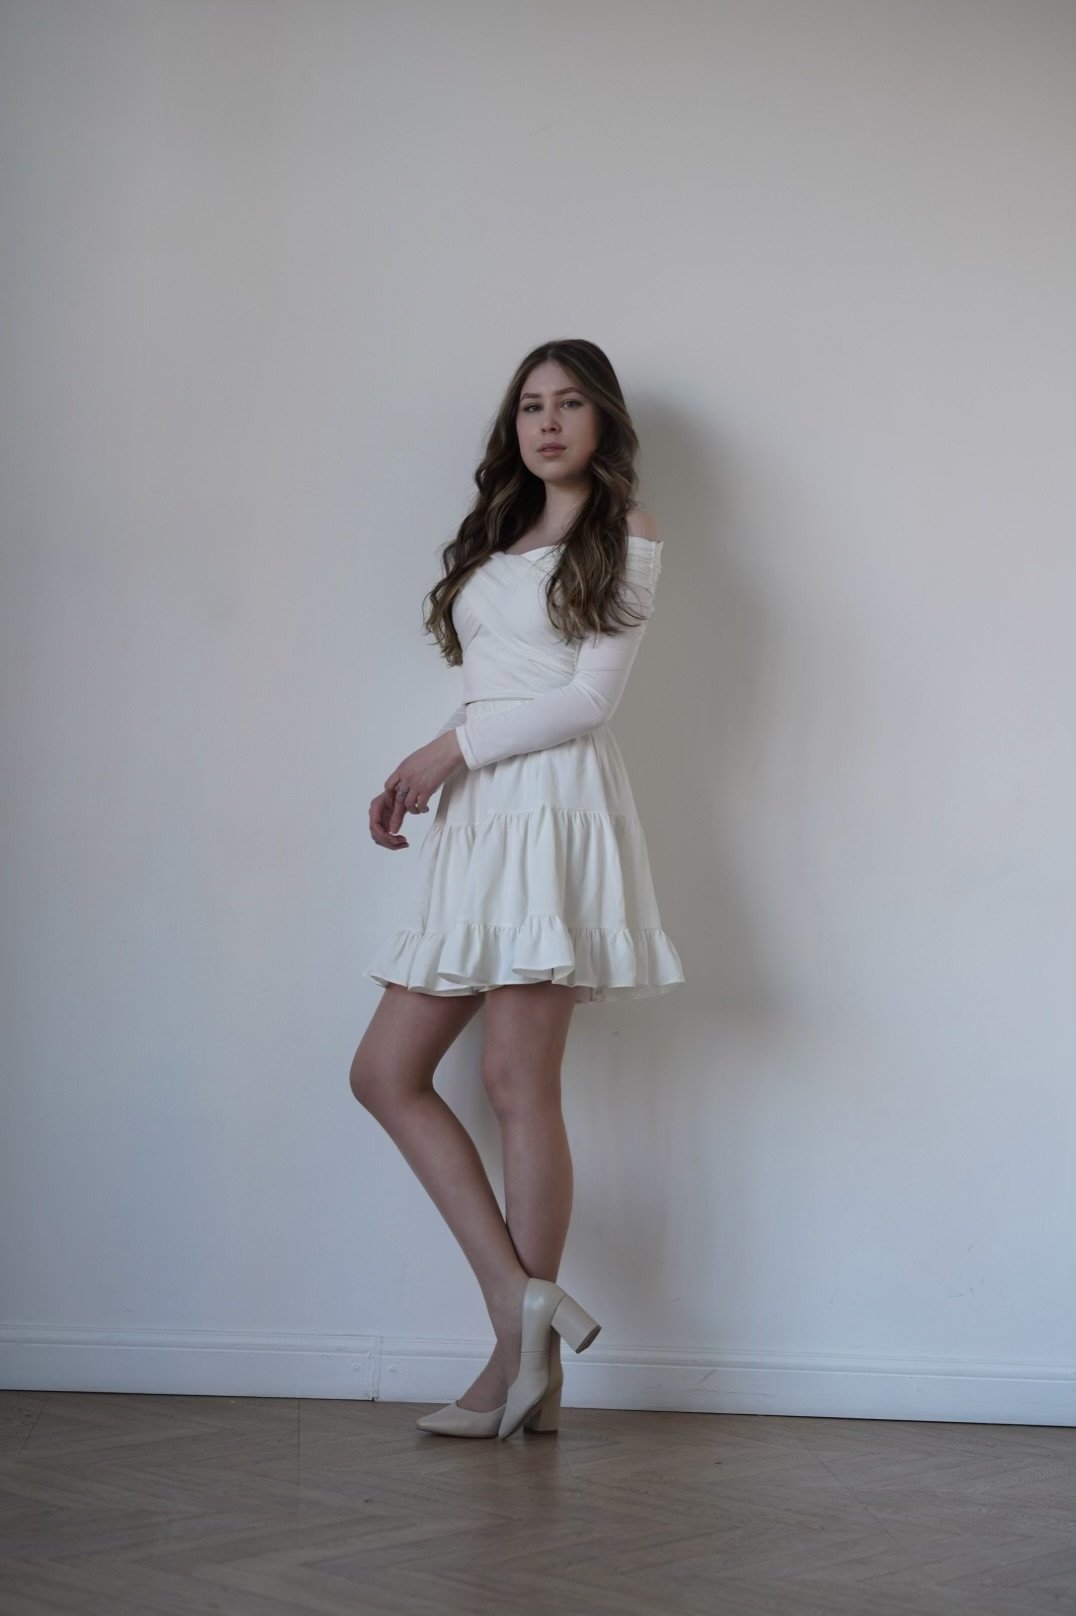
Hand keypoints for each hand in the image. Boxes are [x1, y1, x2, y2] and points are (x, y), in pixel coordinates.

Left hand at [369, 732, 464, 850]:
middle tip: (395, 826)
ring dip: (412, 811)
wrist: (446, 750)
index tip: (394, 802)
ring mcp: (416, 784)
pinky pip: (420, 805)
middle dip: (397, 813)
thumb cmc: (433, 752)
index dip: (390, 796)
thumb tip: (407, 778)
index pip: (389, 786)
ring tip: (417, 811)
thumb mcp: (414, 759)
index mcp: (402, 769)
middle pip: (397, 799)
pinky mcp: (427, 789)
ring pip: (408, 804)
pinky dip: (422, 809)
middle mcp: (406, 778)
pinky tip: (425, 809)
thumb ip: (408, 770)